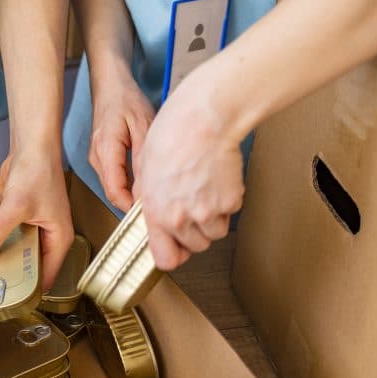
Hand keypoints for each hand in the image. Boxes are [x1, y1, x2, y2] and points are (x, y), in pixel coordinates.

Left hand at [0, 149, 72, 291]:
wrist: (32, 146)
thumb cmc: (39, 172)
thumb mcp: (16, 207)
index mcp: (59, 240)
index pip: (46, 277)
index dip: (28, 290)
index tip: (7, 300)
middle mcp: (47, 238)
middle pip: (25, 267)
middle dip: (5, 276)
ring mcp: (31, 230)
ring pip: (10, 253)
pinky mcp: (16, 221)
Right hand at [88, 72, 153, 211]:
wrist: (111, 85)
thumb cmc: (126, 99)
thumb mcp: (144, 126)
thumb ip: (144, 159)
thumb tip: (147, 190)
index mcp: (106, 150)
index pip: (114, 191)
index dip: (131, 207)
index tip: (151, 212)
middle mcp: (97, 157)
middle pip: (113, 192)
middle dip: (133, 204)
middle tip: (159, 207)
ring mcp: (96, 158)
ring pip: (113, 187)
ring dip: (131, 194)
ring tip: (155, 195)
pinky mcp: (101, 157)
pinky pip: (114, 177)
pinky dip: (128, 184)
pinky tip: (145, 181)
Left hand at [133, 70, 244, 270]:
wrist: (203, 119)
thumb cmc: (172, 134)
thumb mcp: (145, 170)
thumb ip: (149, 199)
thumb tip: (152, 213)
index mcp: (156, 212)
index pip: (166, 258)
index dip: (174, 253)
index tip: (177, 247)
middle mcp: (181, 218)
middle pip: (196, 246)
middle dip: (196, 231)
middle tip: (194, 208)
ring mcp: (208, 212)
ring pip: (215, 233)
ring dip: (214, 219)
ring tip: (206, 192)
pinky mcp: (231, 201)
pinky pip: (231, 213)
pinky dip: (228, 201)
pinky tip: (218, 180)